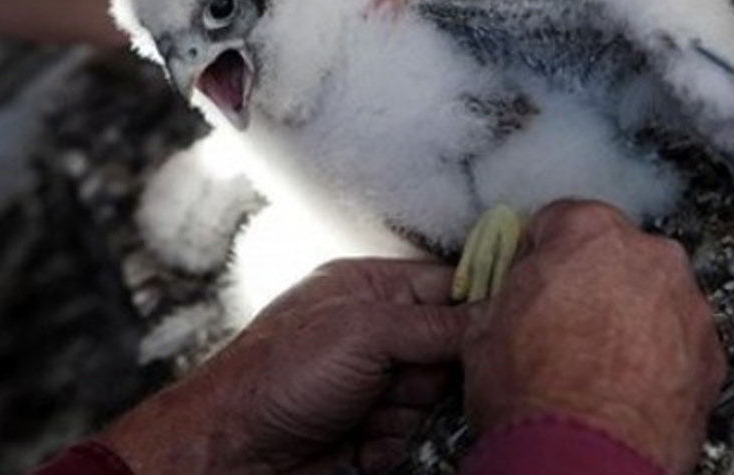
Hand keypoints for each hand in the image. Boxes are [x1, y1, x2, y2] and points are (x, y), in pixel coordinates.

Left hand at [100, 258, 468, 473]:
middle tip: (403, 379)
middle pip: (448, 348)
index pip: (446, 284)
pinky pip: (410, 436)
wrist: (231, 450)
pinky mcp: (367, 430)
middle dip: (431, 372)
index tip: (502, 323)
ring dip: (407, 412)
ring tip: (367, 411)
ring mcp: (370, 383)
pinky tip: (359, 440)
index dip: (477, 303)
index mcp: (368, 289)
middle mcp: (372, 333)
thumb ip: (434, 322)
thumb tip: (492, 315)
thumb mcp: (363, 331)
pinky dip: (391, 443)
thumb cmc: (275, 375)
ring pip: (432, 398)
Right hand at [462, 200, 726, 474]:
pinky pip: (680, 339)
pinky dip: (659, 355)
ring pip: (652, 295)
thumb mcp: (483, 330)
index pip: (559, 219)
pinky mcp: (711, 352)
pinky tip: (626, 383)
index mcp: (589, 231)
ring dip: (629, 317)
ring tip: (594, 361)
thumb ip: (503, 295)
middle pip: (614, 254)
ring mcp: (686, 303)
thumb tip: (497, 305)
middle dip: (589, 282)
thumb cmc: (535, 392)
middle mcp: (647, 256)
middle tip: (560, 322)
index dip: (537, 253)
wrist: (582, 456)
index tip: (530, 278)